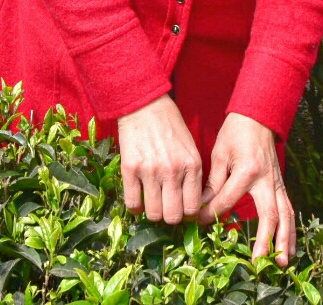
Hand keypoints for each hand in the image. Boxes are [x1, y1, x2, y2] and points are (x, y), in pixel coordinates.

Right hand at [115, 95, 203, 224]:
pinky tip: (138, 198)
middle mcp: (172, 171)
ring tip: (152, 203)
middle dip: (170, 217)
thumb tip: (190, 203)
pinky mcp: (130, 169)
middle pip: (173, 216)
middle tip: (166, 209)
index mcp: (192, 165)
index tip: (181, 211)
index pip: (192, 207)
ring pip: (154, 214)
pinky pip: (133, 203)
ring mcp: (150, 171)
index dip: (187, 215)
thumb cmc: (170, 125)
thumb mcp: (190, 147)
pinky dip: (135, 207)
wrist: (145, 105)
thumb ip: (192, 174)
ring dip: (153, 213)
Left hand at [198, 112, 294, 265]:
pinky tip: (288, 247)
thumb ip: (214, 182)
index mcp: (248, 170)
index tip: (199, 221)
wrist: (258, 117)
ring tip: (281, 262)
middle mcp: (267, 180)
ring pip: (286, 215)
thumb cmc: (236, 132)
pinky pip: (288, 209)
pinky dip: (290, 230)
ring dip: (284, 240)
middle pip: (270, 214)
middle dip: (266, 240)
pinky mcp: (281, 184)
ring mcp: (277, 183)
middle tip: (260, 262)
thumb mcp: (220, 153)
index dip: (212, 213)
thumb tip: (203, 208)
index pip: (228, 200)